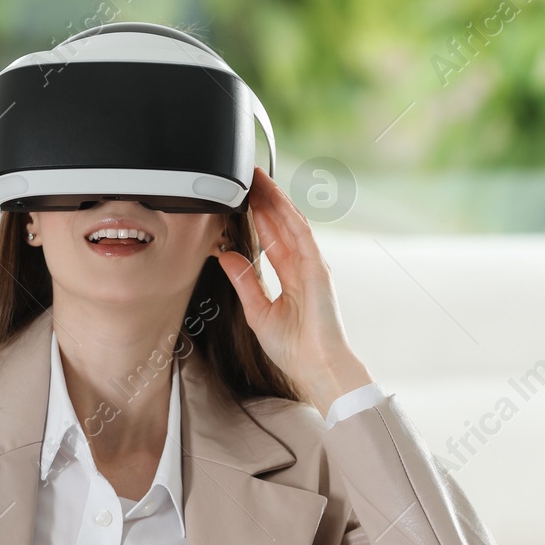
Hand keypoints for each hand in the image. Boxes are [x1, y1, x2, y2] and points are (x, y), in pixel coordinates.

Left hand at [216, 168, 373, 414]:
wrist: (317, 367)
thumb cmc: (295, 349)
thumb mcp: (258, 311)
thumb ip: (244, 281)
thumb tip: (226, 256)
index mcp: (290, 277)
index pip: (270, 238)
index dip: (257, 216)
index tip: (241, 198)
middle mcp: (302, 267)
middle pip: (280, 224)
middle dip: (263, 199)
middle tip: (246, 177)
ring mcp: (312, 265)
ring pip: (290, 223)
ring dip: (274, 199)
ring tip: (257, 178)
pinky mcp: (318, 268)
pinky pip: (301, 234)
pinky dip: (288, 214)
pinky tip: (275, 198)